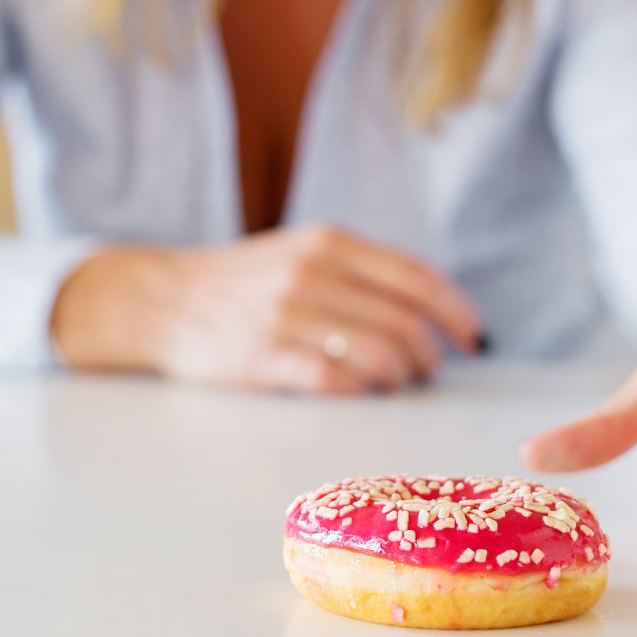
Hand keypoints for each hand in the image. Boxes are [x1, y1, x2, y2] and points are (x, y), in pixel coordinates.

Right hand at [49, 223, 485, 393]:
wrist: (163, 299)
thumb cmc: (243, 282)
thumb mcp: (301, 251)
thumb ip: (359, 270)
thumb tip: (431, 308)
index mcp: (328, 243)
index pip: (417, 278)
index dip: (456, 312)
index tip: (473, 337)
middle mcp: (311, 274)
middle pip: (405, 324)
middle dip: (427, 357)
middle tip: (423, 373)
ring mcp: (285, 315)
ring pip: (378, 357)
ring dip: (399, 380)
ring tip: (394, 386)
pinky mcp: (261, 356)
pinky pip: (334, 381)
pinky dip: (358, 391)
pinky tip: (357, 392)